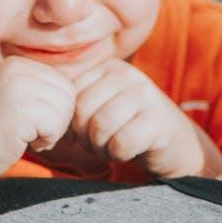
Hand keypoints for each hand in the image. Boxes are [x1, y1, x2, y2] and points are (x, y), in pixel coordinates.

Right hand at [0, 57, 77, 178]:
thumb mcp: (16, 98)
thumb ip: (41, 91)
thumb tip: (86, 95)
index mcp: (18, 63)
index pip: (63, 83)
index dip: (56, 109)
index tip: (33, 122)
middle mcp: (18, 69)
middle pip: (68, 95)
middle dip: (57, 120)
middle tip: (31, 132)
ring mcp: (18, 87)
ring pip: (65, 110)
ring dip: (52, 131)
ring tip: (26, 135)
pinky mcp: (20, 108)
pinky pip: (56, 125)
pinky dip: (46, 140)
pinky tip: (23, 141)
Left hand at [68, 60, 206, 178]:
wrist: (176, 144)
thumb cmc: (128, 127)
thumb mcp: (102, 106)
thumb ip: (76, 104)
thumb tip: (45, 118)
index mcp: (110, 67)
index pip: (71, 95)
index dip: (72, 122)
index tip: (86, 133)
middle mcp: (128, 76)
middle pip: (82, 111)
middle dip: (85, 137)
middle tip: (100, 144)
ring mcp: (146, 96)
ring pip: (100, 127)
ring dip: (101, 148)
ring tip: (112, 148)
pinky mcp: (158, 121)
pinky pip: (121, 143)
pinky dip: (118, 155)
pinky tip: (128, 152)